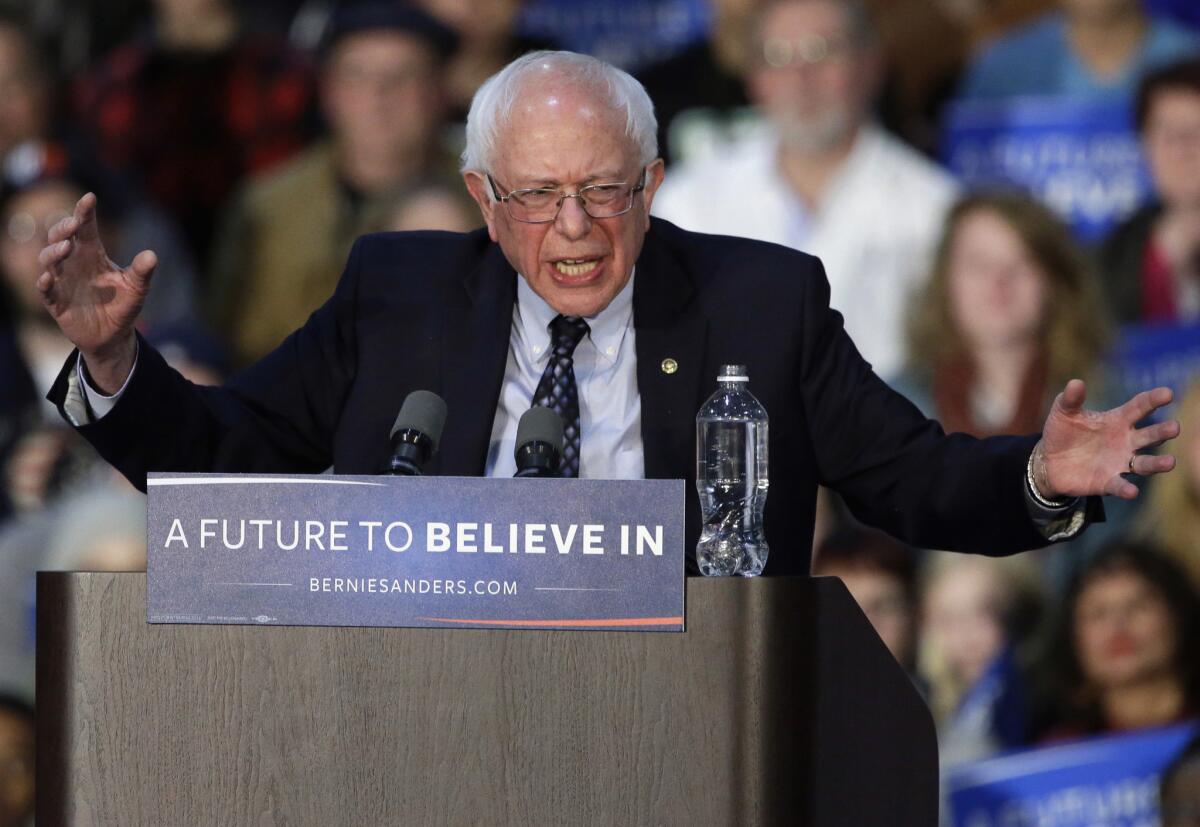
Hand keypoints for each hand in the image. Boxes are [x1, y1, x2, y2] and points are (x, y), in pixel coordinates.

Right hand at [36, 193, 156, 392]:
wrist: (113, 336)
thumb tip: (151, 255)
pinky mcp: (55, 302)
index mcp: (92, 254)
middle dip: (63, 228)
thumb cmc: (123, 305)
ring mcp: (62, 281)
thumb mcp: (137, 288)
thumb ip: (142, 272)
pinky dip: (44, 283)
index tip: (90, 198)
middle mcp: (73, 263)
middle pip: (59, 237)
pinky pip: (44, 291)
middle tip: (74, 225)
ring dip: (54, 252)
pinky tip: (48, 278)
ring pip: (48, 260)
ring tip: (66, 247)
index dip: (85, 212)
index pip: (85, 228)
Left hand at [1034, 379, 1178, 500]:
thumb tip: (1075, 382)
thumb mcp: (1063, 412)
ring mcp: (1120, 463)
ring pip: (1145, 464)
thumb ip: (1070, 399)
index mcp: (1118, 420)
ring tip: (1170, 462)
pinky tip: (1132, 491)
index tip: (1168, 394)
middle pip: (1150, 436)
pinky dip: (1126, 489)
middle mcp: (1126, 441)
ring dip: (1158, 463)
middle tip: (1174, 428)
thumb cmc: (1063, 432)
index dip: (1154, 400)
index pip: (1140, 407)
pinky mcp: (1108, 482)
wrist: (1049, 461)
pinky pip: (1121, 485)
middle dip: (1163, 432)